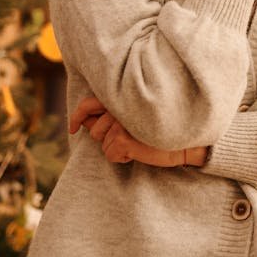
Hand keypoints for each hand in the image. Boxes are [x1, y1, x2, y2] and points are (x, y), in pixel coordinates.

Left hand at [69, 95, 206, 167]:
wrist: (184, 141)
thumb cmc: (158, 130)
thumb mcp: (133, 118)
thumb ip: (110, 115)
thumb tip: (86, 123)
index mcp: (120, 98)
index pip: (88, 104)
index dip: (76, 117)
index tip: (72, 128)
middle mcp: (119, 107)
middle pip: (95, 131)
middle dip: (106, 139)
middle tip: (124, 140)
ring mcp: (120, 122)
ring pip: (103, 146)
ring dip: (117, 149)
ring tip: (137, 143)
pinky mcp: (123, 138)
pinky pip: (111, 156)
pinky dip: (123, 158)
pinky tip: (138, 151)